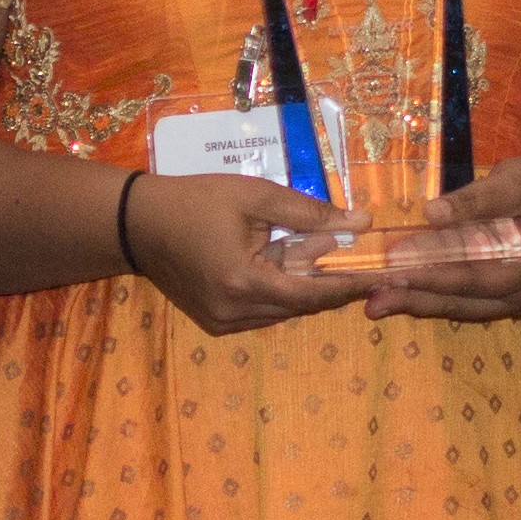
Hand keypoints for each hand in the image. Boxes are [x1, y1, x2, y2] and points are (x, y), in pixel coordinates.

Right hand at [122, 170, 388, 334]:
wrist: (138, 223)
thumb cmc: (196, 200)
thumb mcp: (256, 197)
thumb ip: (310, 213)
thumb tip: (361, 223)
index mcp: (242, 281)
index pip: (311, 294)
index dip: (349, 286)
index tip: (382, 277)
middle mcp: (233, 311)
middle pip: (300, 304)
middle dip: (331, 283)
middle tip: (361, 261)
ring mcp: (222, 321)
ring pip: (284, 310)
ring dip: (307, 286)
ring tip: (324, 254)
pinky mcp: (216, 322)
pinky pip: (264, 311)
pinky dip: (283, 290)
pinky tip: (289, 262)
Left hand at [360, 155, 520, 324]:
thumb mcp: (512, 183)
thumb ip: (474, 200)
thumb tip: (431, 212)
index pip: (473, 277)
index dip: (432, 276)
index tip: (394, 271)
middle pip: (461, 302)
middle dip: (415, 299)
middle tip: (372, 299)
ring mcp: (512, 302)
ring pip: (458, 308)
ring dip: (417, 304)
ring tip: (376, 303)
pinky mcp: (499, 298)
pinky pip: (461, 303)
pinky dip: (431, 298)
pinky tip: (401, 295)